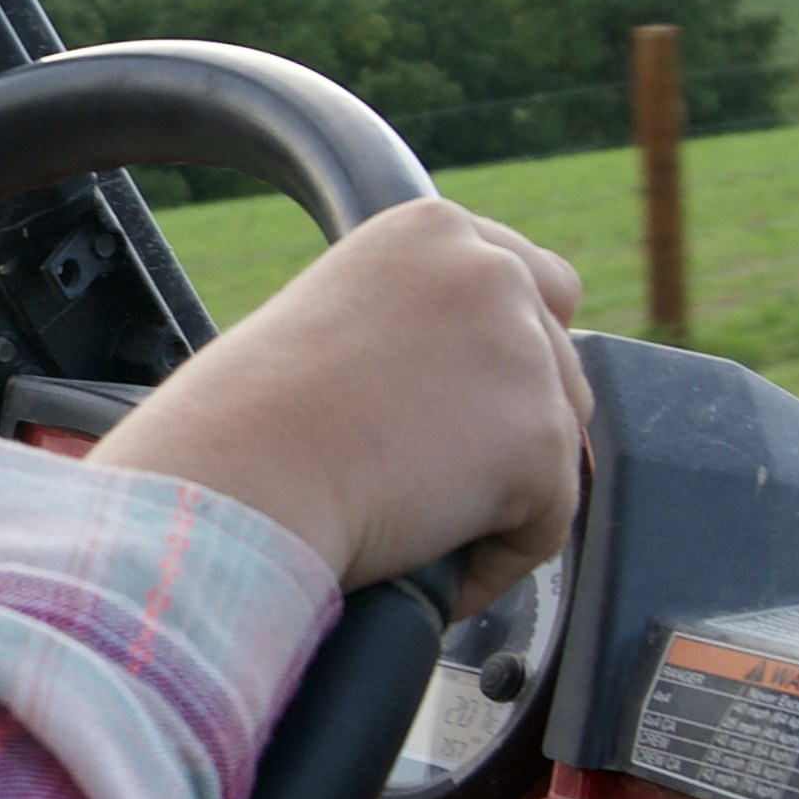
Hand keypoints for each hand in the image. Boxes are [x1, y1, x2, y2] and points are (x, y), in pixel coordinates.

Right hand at [90, 202, 590, 600]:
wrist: (237, 481)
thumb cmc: (243, 426)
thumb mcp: (334, 322)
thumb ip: (413, 328)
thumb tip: (469, 387)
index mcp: (431, 230)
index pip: (533, 280)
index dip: (508, 353)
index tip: (471, 405)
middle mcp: (489, 269)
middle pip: (557, 361)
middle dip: (512, 424)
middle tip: (436, 479)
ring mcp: (523, 350)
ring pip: (561, 439)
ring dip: (506, 490)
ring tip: (421, 523)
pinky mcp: (541, 438)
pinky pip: (549, 521)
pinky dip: (499, 558)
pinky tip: (437, 568)